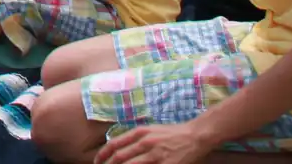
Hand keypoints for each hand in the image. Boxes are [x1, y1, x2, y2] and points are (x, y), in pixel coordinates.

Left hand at [94, 122, 212, 163]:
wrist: (195, 136)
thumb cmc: (171, 133)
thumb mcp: (150, 130)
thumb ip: (134, 138)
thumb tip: (117, 148)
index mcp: (140, 132)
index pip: (114, 144)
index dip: (102, 155)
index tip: (97, 162)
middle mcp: (145, 142)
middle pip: (119, 157)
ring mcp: (155, 155)